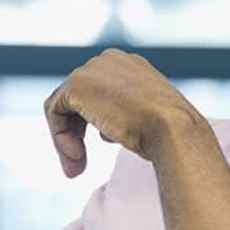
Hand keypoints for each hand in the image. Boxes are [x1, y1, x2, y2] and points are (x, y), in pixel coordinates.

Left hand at [44, 49, 204, 176]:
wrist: (174, 129)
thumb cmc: (172, 133)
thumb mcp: (152, 120)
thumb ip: (129, 118)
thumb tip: (107, 131)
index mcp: (132, 66)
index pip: (100, 92)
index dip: (96, 124)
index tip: (101, 150)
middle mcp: (110, 60)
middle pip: (79, 98)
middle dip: (76, 134)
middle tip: (79, 168)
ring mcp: (92, 69)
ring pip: (65, 107)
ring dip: (67, 141)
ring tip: (76, 169)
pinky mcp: (77, 84)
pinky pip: (55, 112)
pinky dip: (60, 137)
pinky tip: (77, 156)